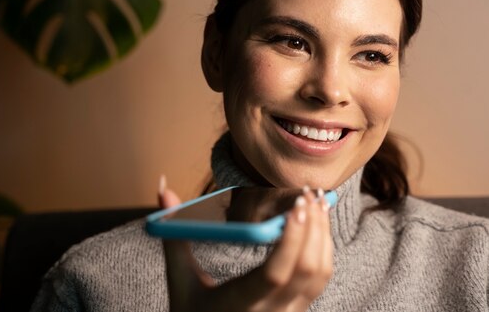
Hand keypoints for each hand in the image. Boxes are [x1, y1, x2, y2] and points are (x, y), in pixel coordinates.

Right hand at [158, 176, 332, 311]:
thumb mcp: (179, 280)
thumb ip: (174, 234)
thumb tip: (164, 189)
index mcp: (239, 306)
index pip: (274, 275)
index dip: (291, 240)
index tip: (297, 208)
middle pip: (307, 270)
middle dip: (314, 228)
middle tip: (309, 195)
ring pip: (320, 274)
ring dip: (323, 235)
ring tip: (317, 203)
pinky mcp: (298, 311)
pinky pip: (320, 280)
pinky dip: (324, 250)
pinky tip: (317, 226)